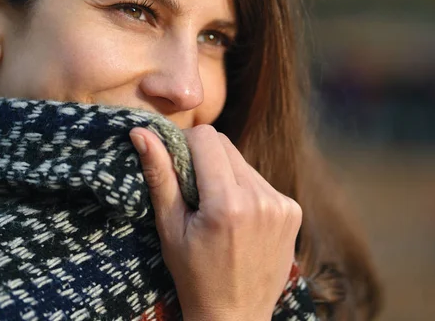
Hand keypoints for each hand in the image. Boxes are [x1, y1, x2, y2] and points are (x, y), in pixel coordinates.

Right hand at [130, 125, 302, 320]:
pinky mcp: (292, 211)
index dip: (185, 145)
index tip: (176, 168)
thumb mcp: (170, 228)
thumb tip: (142, 131)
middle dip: (205, 159)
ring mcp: (282, 205)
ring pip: (243, 162)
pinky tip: (237, 219)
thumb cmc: (194, 276)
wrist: (235, 317)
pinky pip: (260, 181)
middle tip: (194, 194)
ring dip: (225, 175)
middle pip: (226, 145)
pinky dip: (245, 190)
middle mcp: (262, 199)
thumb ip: (160, 176)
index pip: (207, 137)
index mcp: (228, 203)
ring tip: (216, 211)